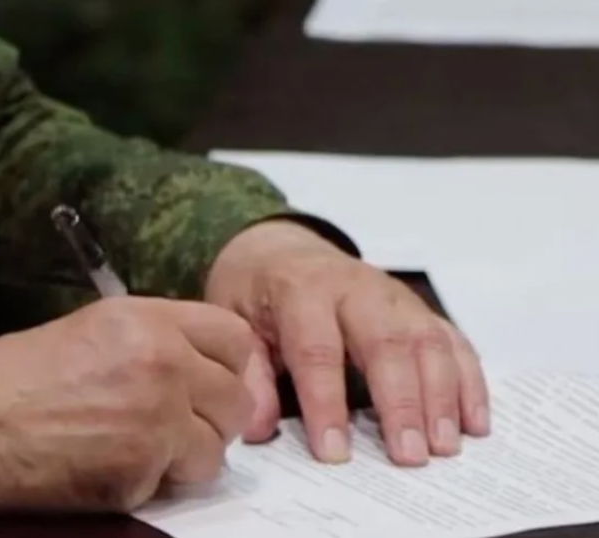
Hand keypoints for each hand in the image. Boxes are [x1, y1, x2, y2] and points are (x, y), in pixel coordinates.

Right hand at [0, 297, 255, 512]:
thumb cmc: (15, 376)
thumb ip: (155, 338)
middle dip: (213, 417)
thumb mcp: (91, 328)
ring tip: (144, 449)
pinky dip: (153, 482)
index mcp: (147, 320)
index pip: (234, 337)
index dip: (228, 364)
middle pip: (235, 399)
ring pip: (216, 449)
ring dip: (188, 456)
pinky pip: (177, 483)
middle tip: (179, 424)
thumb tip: (200, 364)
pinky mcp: (140, 471)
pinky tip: (114, 466)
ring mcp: (155, 421)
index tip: (213, 380)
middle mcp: (161, 364)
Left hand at [205, 219, 489, 466]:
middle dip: (401, 404)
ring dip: (442, 398)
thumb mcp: (233, 320)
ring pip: (428, 342)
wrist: (280, 250)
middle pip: (386, 344)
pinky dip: (469, 383)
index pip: (317, 349)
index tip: (335, 452)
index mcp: (301, 290)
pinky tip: (475, 424)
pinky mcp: (418, 309)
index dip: (327, 403)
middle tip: (410, 457)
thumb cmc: (257, 292)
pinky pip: (452, 341)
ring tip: (445, 448)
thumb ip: (250, 372)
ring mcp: (394, 296)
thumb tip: (257, 428)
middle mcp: (355, 288)